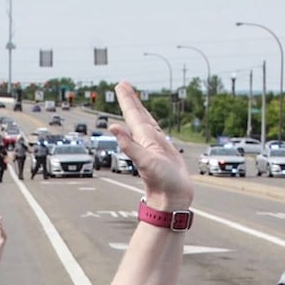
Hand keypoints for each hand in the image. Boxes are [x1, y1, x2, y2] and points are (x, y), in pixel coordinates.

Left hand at [108, 80, 192, 212]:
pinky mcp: (164, 153)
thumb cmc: (161, 183)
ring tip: (135, 98)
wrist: (172, 200)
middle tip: (123, 85)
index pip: (132, 115)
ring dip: (140, 110)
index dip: (128, 99)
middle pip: (137, 116)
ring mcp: (155, 147)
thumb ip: (129, 145)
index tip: (120, 84)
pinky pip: (157, 133)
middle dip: (131, 100)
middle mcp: (146, 142)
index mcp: (142, 140)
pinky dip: (153, 125)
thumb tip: (112, 128)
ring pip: (147, 123)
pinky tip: (151, 125)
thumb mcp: (144, 161)